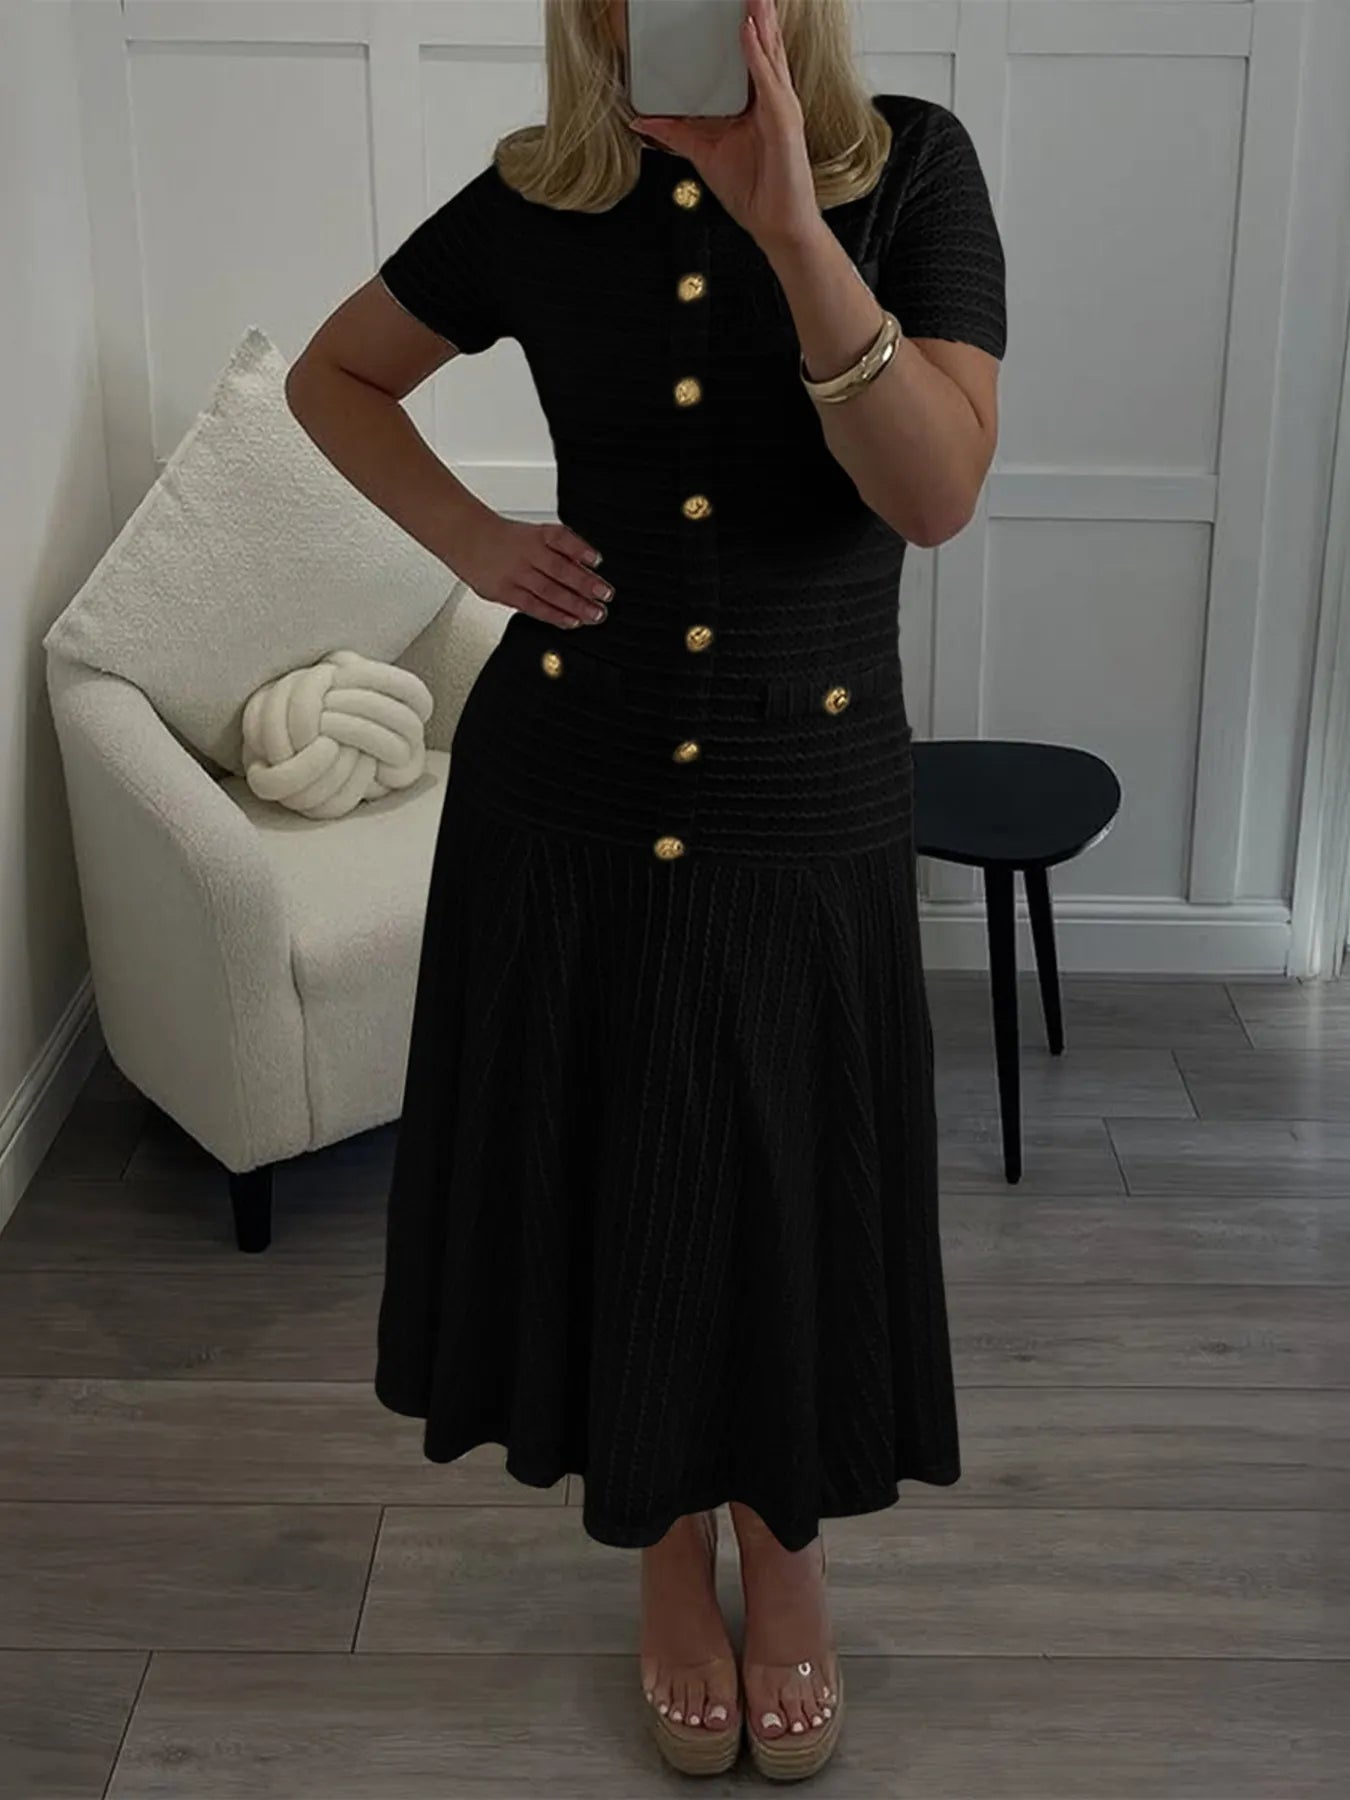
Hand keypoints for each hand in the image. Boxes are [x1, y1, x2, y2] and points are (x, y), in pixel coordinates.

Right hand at [456, 513, 611, 629]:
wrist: (468, 538)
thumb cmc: (506, 539)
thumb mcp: (534, 534)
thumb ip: (560, 550)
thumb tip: (588, 568)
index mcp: (536, 535)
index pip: (561, 539)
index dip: (580, 549)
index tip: (598, 560)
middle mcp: (527, 554)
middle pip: (559, 569)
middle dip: (586, 584)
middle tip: (605, 595)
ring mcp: (515, 574)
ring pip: (549, 591)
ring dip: (575, 605)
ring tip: (594, 614)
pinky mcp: (505, 592)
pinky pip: (533, 607)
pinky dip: (554, 616)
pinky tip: (571, 621)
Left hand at [626, 0, 818, 251]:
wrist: (776, 225)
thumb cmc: (754, 191)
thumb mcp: (704, 153)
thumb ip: (677, 132)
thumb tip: (642, 120)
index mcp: (758, 103)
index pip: (752, 55)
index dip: (745, 25)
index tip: (733, 2)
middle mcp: (773, 99)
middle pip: (765, 44)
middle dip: (756, 11)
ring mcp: (780, 108)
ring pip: (770, 52)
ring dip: (759, 19)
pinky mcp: (783, 121)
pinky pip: (767, 81)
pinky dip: (756, 54)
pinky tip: (747, 31)